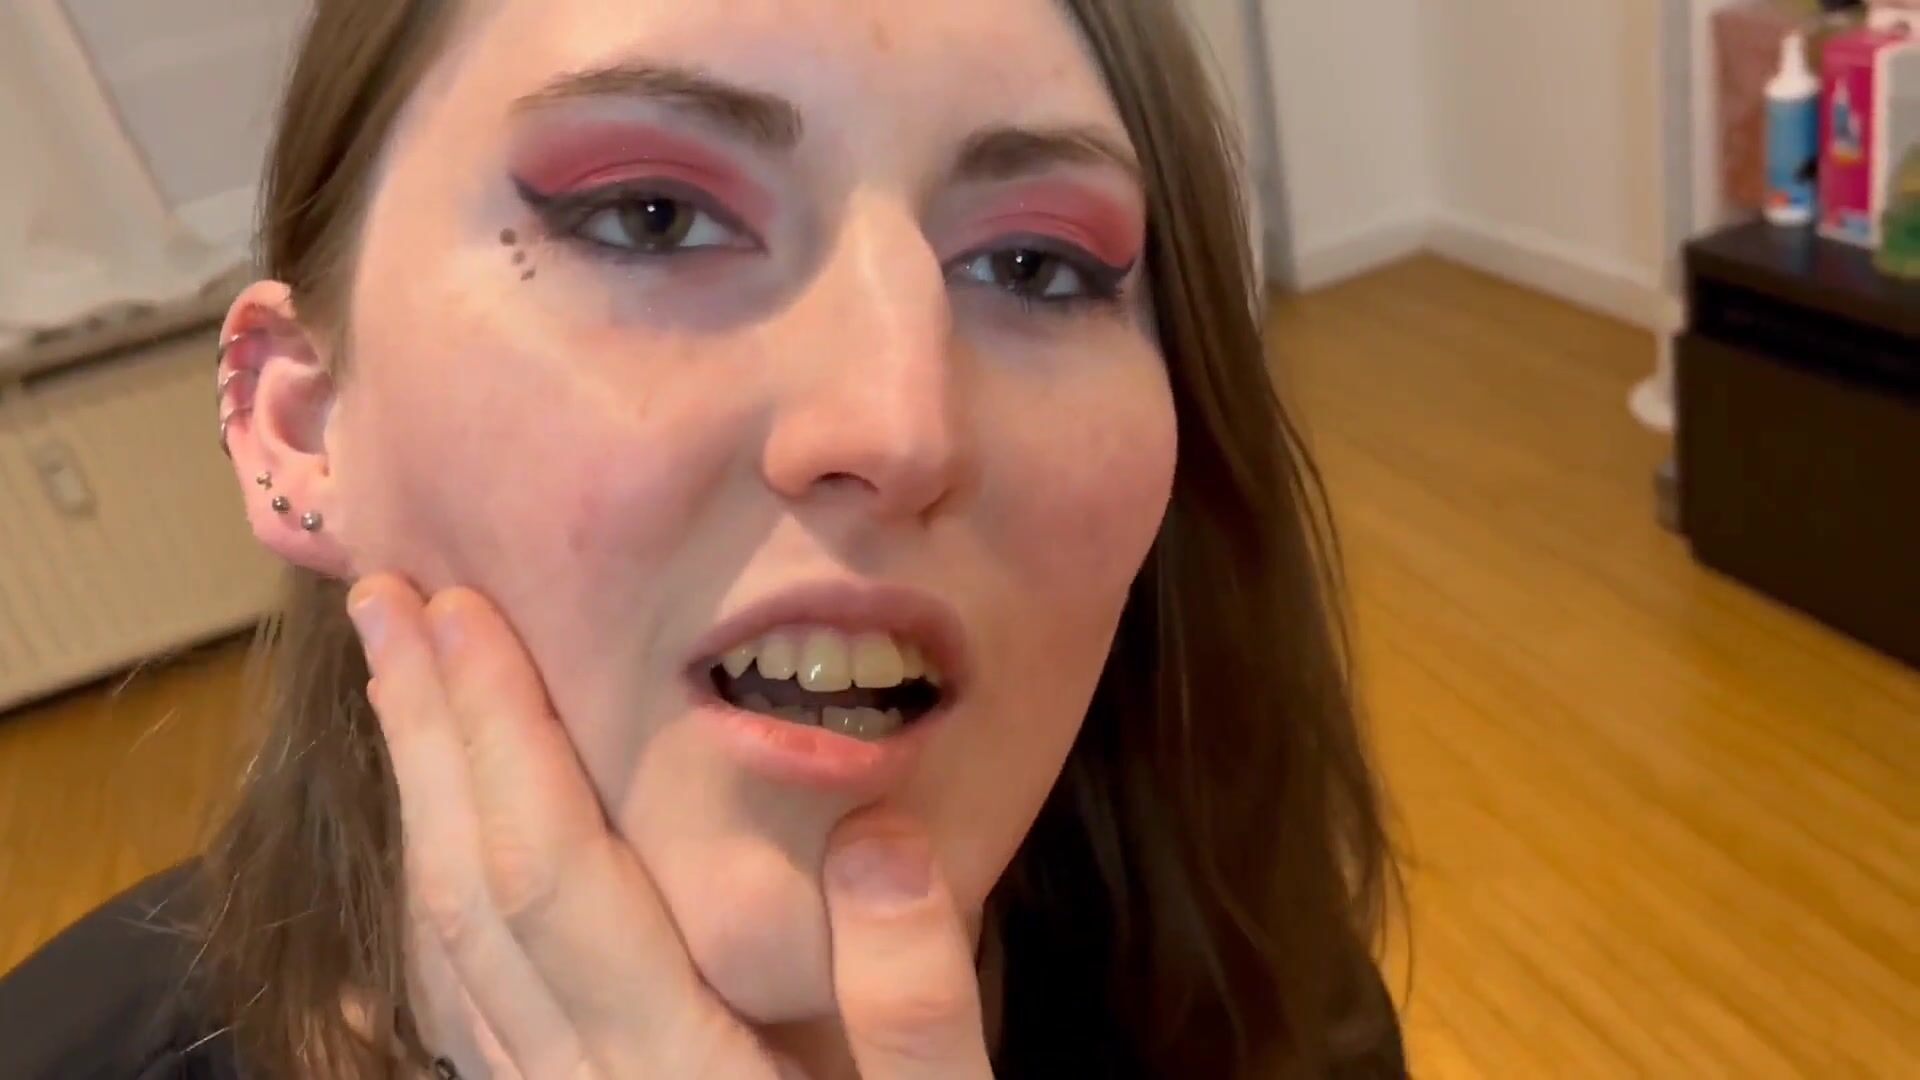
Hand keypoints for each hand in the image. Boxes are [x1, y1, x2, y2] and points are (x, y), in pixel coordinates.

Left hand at [347, 574, 995, 1078]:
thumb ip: (920, 1001)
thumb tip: (876, 834)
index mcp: (683, 1072)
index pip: (556, 874)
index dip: (500, 736)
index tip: (460, 612)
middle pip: (471, 901)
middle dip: (427, 741)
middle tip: (387, 606)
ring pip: (444, 959)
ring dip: (416, 811)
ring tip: (401, 696)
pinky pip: (460, 1020)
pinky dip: (431, 914)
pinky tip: (434, 861)